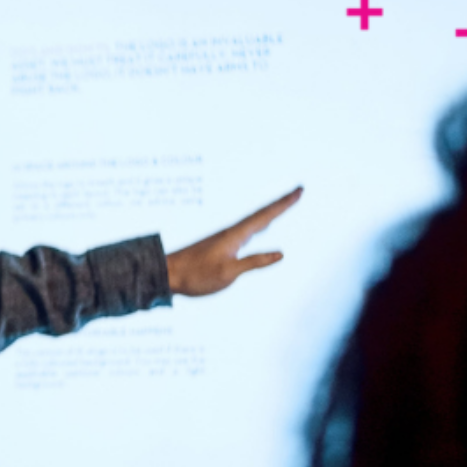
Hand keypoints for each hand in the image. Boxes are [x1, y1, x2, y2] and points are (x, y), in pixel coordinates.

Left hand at [167, 186, 302, 296]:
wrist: (167, 274)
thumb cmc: (195, 276)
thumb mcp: (228, 273)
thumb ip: (254, 262)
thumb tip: (281, 253)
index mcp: (234, 236)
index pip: (265, 216)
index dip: (283, 204)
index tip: (299, 191)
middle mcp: (231, 233)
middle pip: (261, 214)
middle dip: (281, 204)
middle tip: (298, 191)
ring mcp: (225, 238)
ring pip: (254, 222)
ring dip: (271, 213)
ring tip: (285, 205)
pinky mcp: (220, 245)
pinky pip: (247, 230)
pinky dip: (259, 225)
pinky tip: (260, 228)